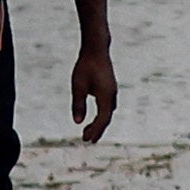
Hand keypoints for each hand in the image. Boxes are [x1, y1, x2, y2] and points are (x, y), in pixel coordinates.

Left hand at [69, 19, 120, 142]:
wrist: (96, 49)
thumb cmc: (86, 66)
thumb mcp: (78, 85)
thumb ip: (78, 104)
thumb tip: (78, 122)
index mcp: (106, 96)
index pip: (102, 119)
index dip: (94, 130)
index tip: (85, 139)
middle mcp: (112, 95)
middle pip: (106, 118)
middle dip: (98, 130)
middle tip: (87, 140)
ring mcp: (112, 91)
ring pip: (108, 112)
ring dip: (100, 123)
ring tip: (90, 131)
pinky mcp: (110, 87)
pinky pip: (108, 106)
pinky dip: (102, 114)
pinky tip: (96, 116)